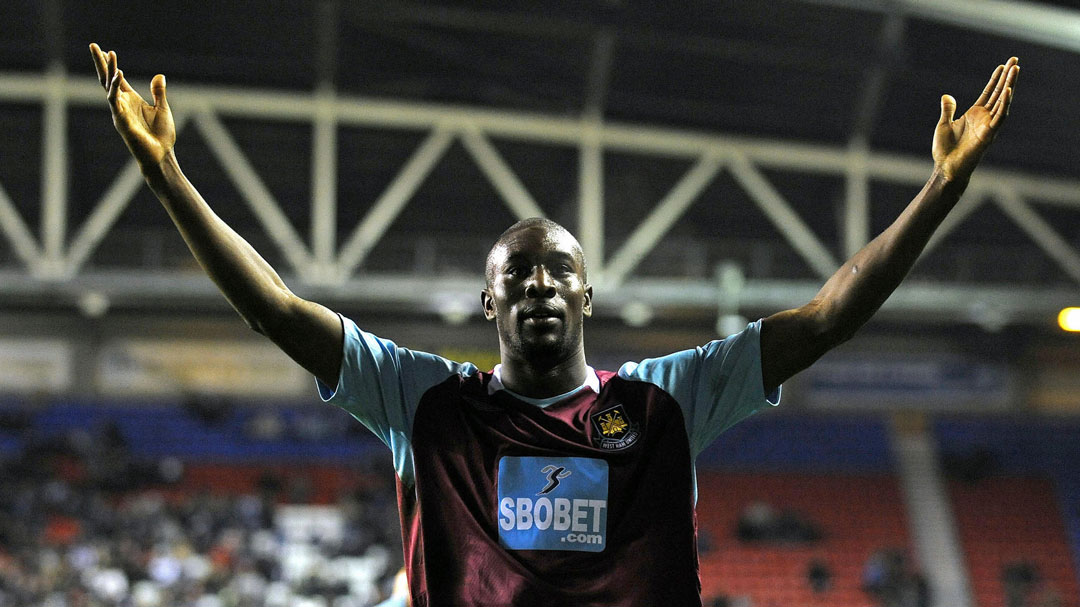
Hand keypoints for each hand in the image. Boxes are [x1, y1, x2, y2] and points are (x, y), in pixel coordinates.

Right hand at [90, 43, 175, 168]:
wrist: (161, 155)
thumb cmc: (161, 136)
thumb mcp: (163, 109)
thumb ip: (158, 93)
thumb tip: (159, 76)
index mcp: (131, 100)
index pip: (117, 79)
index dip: (112, 65)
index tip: (107, 51)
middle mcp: (122, 104)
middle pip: (107, 79)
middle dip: (100, 62)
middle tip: (93, 44)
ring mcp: (119, 111)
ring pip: (109, 86)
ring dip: (108, 70)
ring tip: (107, 53)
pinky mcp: (121, 120)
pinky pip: (115, 101)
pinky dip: (115, 87)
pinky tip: (117, 74)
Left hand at [933, 57, 1018, 184]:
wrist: (945, 168)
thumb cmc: (945, 150)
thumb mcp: (944, 125)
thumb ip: (948, 110)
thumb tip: (946, 96)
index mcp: (975, 114)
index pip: (989, 92)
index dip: (996, 79)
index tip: (1003, 65)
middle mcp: (985, 118)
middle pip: (999, 92)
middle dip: (1007, 76)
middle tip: (1015, 60)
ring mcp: (988, 125)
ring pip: (1003, 101)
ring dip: (1009, 85)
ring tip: (1015, 69)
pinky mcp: (989, 134)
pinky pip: (999, 117)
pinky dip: (1004, 104)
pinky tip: (1008, 91)